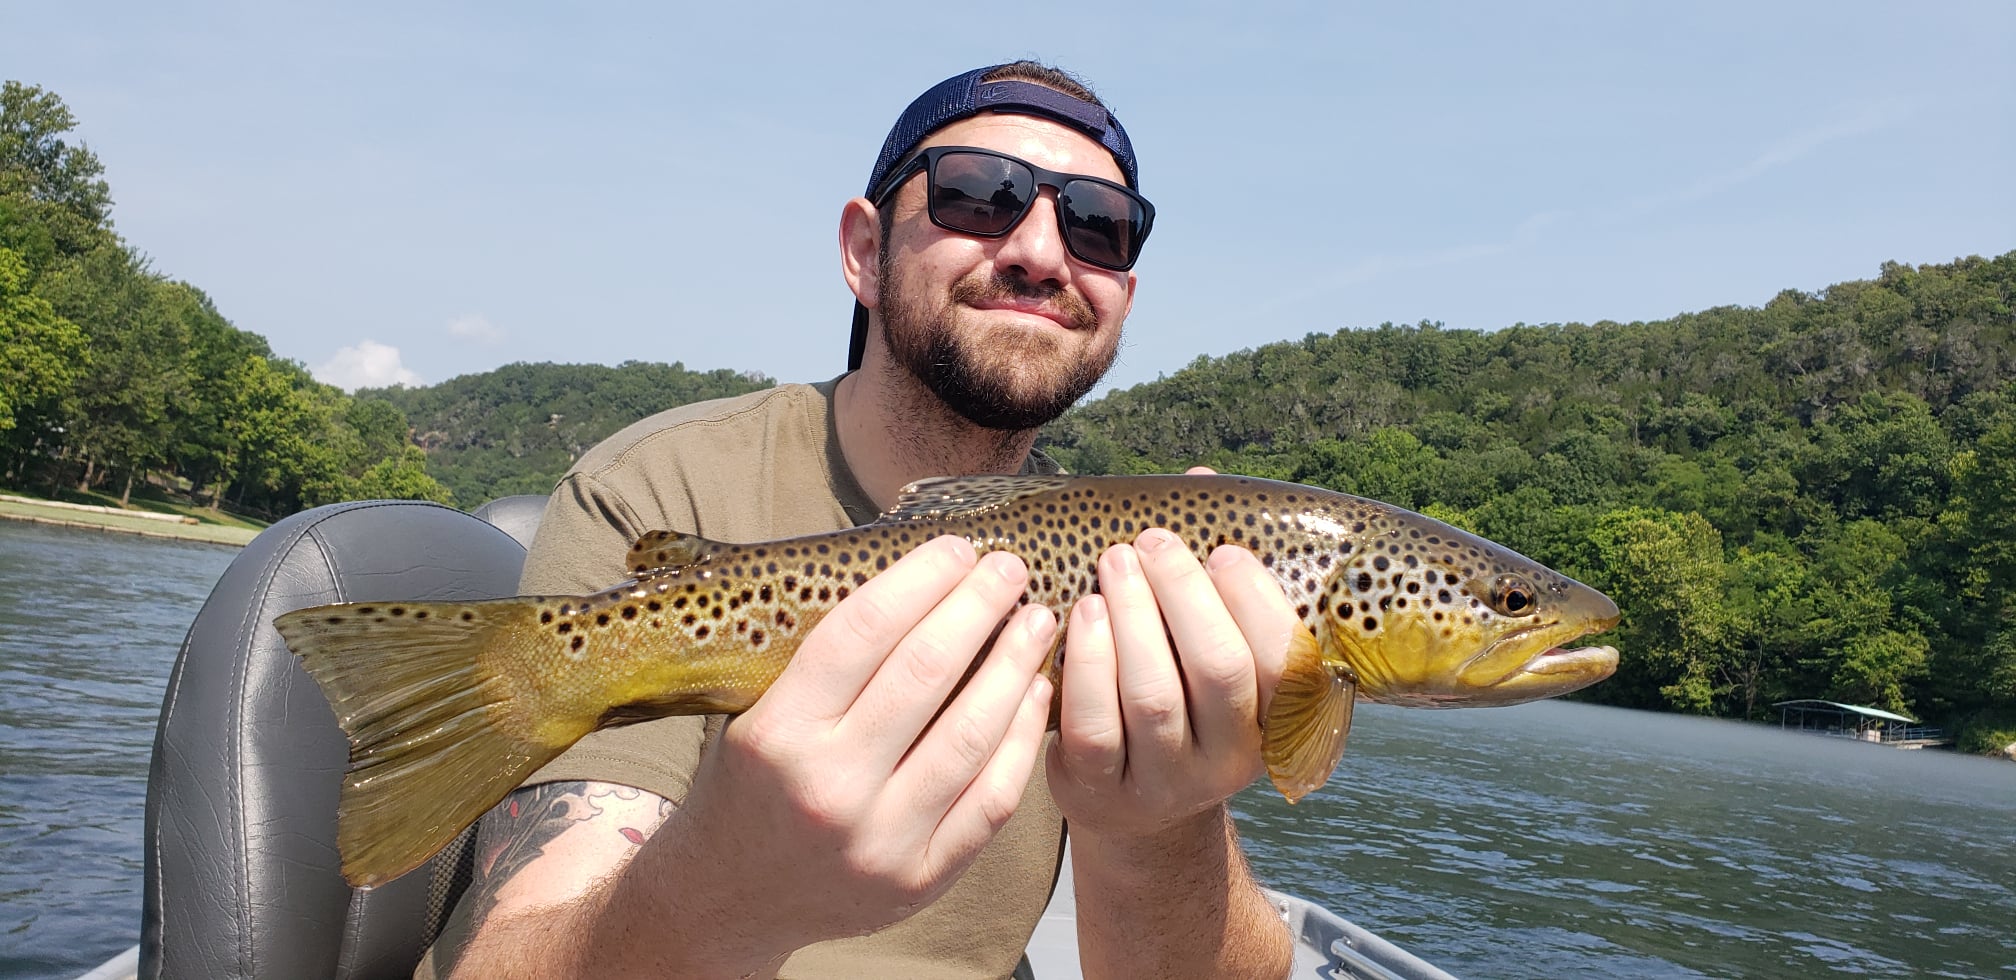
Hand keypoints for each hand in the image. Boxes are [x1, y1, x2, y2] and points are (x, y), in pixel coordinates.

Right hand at [667, 535, 1054, 951]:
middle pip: (925, 672)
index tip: (958, 548)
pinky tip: (1034, 694)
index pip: (862, 632)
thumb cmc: (752, 785)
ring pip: (971, 734)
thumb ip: (825, 662)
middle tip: (1010, 569)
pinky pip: (990, 799)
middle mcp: (829, 787)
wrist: (729, 898)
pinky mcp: (921, 878)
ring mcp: (880, 839)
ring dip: (1014, 666)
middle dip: (978, 606)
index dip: (920, 579)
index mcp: (778, 733)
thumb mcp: (758, 714)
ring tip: (1035, 621)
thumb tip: (918, 579)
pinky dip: (1022, 740)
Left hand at [1046, 525, 1294, 839]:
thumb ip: (1211, 574)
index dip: (1256, 601)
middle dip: (1183, 595)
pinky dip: (1084, 664)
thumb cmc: (1177, 696)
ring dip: (1130, 619)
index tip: (1222, 550)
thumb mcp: (1206, 649)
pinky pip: (1093, 726)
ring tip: (1112, 566)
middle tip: (1151, 542)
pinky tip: (1077, 617)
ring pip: (1153, 697)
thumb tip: (1201, 482)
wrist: (1131, 803)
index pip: (1287, 661)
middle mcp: (1232, 759)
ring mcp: (1167, 782)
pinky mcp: (1104, 792)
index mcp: (1276, 720)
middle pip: (1219, 671)